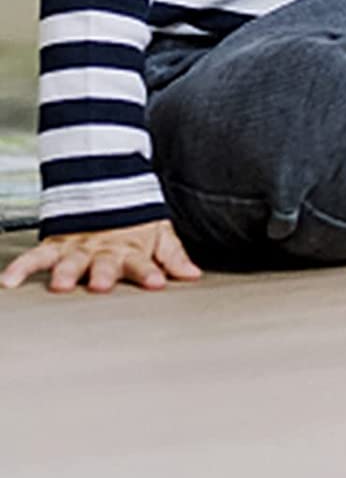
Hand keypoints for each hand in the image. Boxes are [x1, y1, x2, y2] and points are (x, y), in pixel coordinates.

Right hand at [0, 218, 201, 293]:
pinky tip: (8, 282)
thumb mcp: (159, 235)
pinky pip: (35, 257)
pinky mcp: (56, 245)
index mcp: (132, 250)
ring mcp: (78, 248)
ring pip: (69, 261)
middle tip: (100, 285)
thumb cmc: (135, 224)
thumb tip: (195, 275)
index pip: (144, 264)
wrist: (108, 192)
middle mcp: (104, 250)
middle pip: (103, 264)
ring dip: (65, 272)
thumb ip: (174, 256)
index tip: (158, 283)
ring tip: (60, 285)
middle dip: (103, 274)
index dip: (151, 273)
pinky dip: (21, 268)